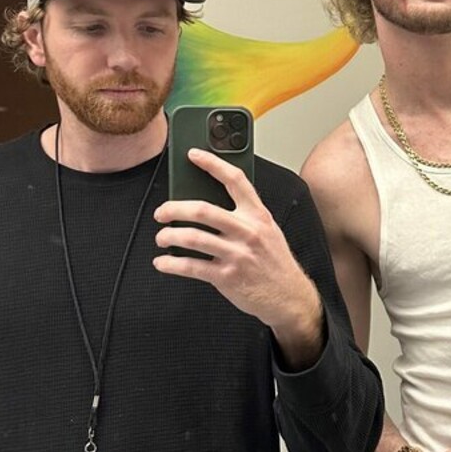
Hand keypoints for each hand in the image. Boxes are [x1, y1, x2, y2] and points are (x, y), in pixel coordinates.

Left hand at [153, 148, 323, 365]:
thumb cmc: (275, 261)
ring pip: (193, 238)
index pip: (235, 180)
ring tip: (162, 237)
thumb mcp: (268, 230)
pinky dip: (171, 264)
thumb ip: (245, 215)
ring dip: (169, 236)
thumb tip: (207, 202)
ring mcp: (237, 255)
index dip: (212, 163)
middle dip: (174, 208)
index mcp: (257, 215)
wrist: (288, 296)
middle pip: (203, 210)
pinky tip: (163, 262)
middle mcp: (247, 231)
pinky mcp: (227, 277)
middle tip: (162, 212)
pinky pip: (191, 267)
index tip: (194, 155)